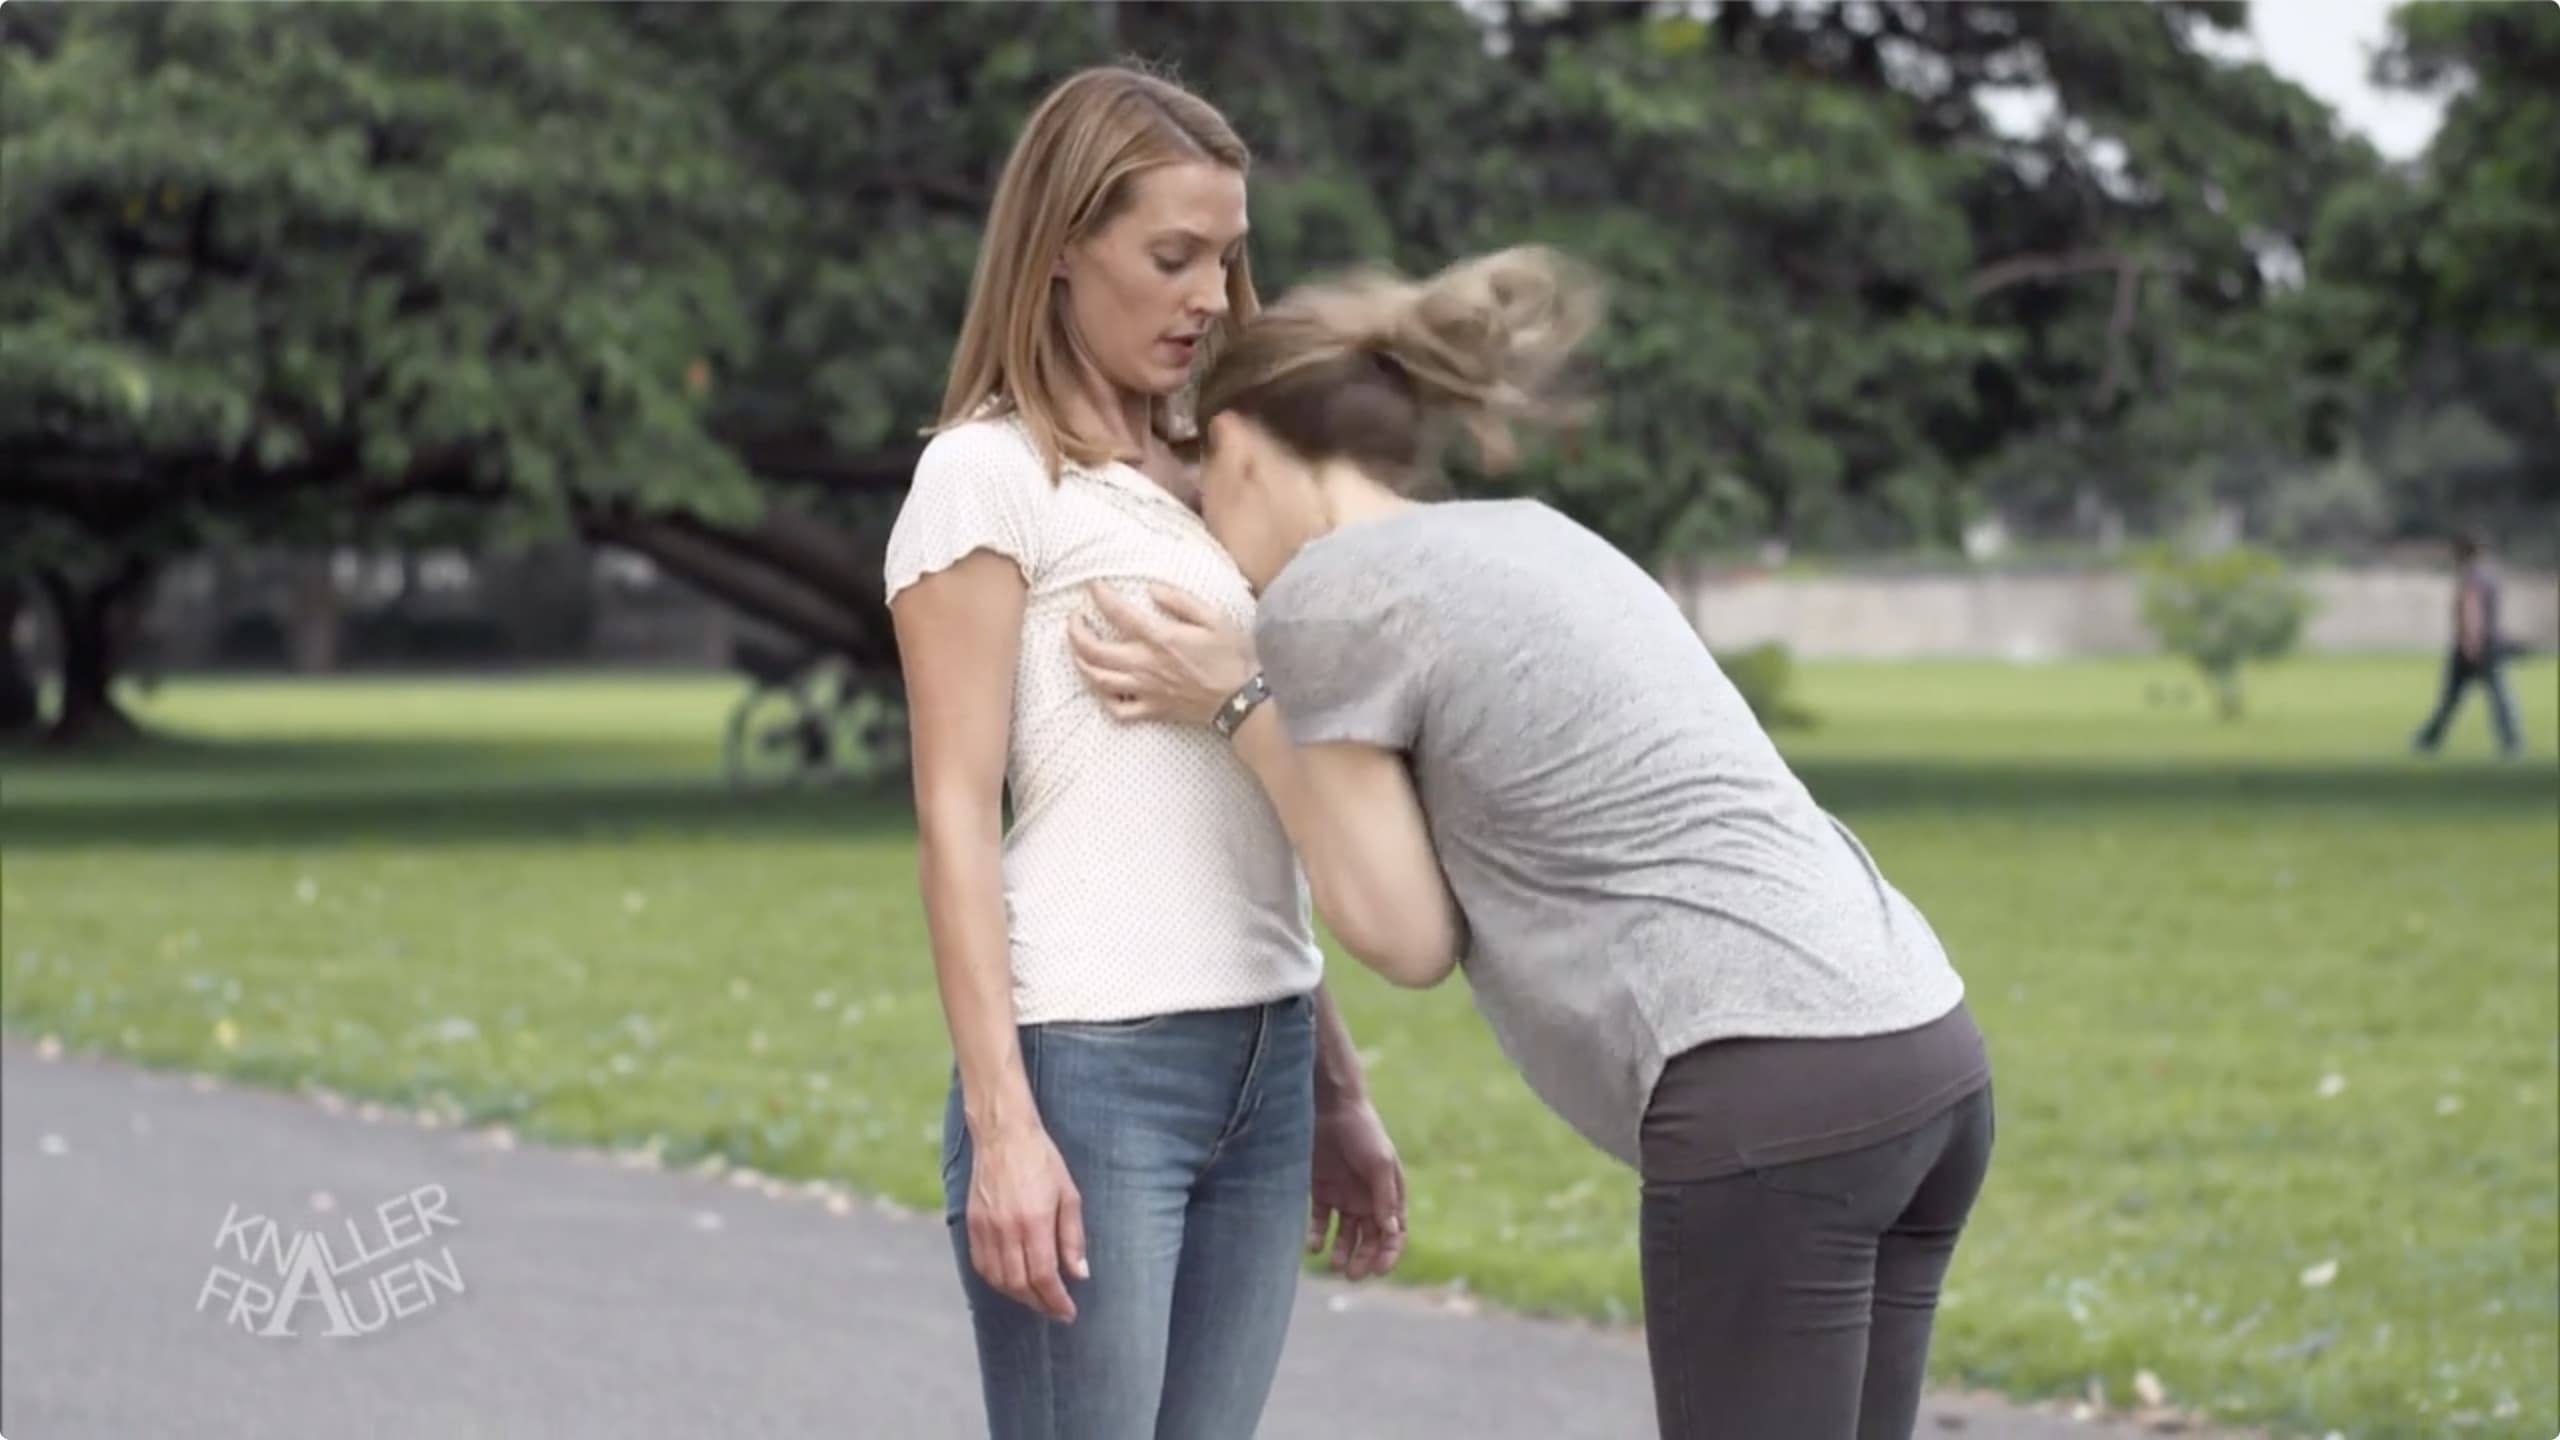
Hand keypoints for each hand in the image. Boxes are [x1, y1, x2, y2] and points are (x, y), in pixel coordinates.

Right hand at [965, 1124, 1087, 1321]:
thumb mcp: (1068, 1195)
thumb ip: (1073, 1237)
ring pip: (998, 1279)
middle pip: (1019, 1284)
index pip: (1043, 1276)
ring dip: (1019, 1296)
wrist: (1003, 1135)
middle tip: (1056, 1309)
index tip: (1068, 1312)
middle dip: (1040, 1303)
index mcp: (1033, 1221)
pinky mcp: (971, 1224)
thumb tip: (1079, 1274)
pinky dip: (997, 1281)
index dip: (1055, 1300)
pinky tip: (1012, 1281)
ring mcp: (985, 1228)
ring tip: (1037, 1298)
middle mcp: (1006, 1229)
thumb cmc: (1041, 1161)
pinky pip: (981, 1265)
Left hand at [1068, 582, 1255, 727]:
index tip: (1094, 586)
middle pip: (1095, 650)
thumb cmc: (1232, 656)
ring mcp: (1146, 690)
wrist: (1244, 699)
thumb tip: (1151, 590)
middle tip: (1074, 618)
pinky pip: (1118, 710)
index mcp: (1160, 638)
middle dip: (1076, 632)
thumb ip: (1180, 601)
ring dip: (1080, 663)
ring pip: (1098, 680)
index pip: (1118, 613)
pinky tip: (1102, 687)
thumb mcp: (1213, 617)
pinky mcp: (1152, 710)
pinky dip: (1104, 699)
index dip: (1101, 596)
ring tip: (1077, 650)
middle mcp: (1145, 665)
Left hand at [1309, 1098, 1406, 1279]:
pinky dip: (1318, 1236)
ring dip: (1342, 1252)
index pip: (1394, 1234)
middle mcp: (1367, 1200)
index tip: (1378, 1270)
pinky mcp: (1320, 1191)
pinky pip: (1320, 1222)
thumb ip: (1385, 1197)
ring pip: (1345, 1236)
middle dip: (1363, 1259)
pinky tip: (1315, 1245)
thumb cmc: (1363, 1131)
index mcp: (1388, 1194)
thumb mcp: (1379, 1162)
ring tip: (1335, 1263)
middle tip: (1352, 1274)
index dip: (1388, 1254)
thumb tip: (1393, 1231)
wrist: (1330, 1105)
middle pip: (1369, 1240)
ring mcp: (1343, 1196)